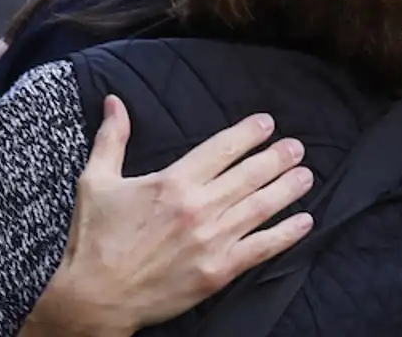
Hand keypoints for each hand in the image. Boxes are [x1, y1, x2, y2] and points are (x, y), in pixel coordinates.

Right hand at [26, 96, 314, 335]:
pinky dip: (287, 234)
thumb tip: (114, 102)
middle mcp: (197, 207)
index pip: (221, 148)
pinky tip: (305, 221)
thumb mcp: (96, 182)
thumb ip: (112, 140)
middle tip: (297, 147)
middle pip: (250, 174)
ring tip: (307, 175)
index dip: (248, 133)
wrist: (94, 299)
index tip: (267, 124)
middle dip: (278, 157)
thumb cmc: (94, 241)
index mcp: (172, 182)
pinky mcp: (218, 271)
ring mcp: (211, 240)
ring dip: (288, 188)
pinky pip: (261, 248)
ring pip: (261, 207)